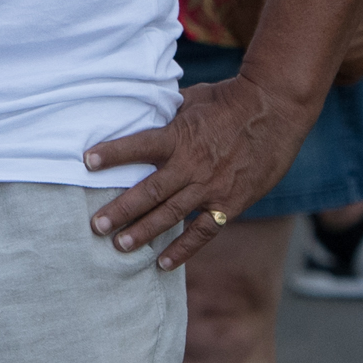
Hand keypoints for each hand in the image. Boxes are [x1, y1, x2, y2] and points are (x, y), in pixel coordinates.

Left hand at [81, 72, 313, 266]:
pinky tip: (164, 263)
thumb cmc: (231, 99)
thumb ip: (167, 115)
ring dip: (143, 232)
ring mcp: (210, 187)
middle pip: (148, 191)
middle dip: (119, 210)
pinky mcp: (230, 202)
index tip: (86, 162)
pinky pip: (203, 231)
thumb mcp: (193, 100)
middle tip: (96, 226)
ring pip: (170, 215)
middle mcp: (191, 165)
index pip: (138, 146)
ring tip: (120, 247)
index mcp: (179, 136)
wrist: (276, 109)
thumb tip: (142, 114)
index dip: (112, 154)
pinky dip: (183, 249)